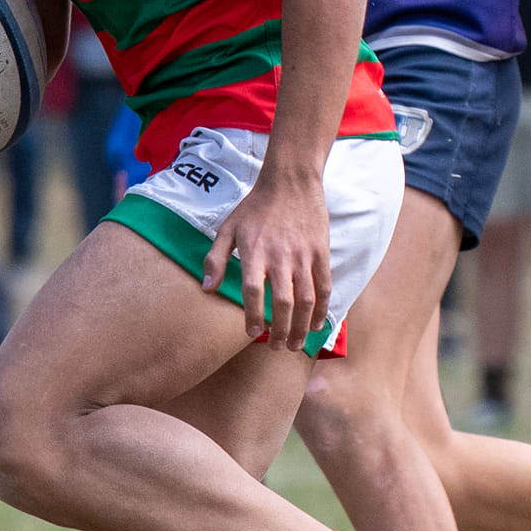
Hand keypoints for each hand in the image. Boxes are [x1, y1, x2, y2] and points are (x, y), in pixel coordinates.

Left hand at [202, 163, 331, 351]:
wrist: (290, 182)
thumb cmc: (256, 207)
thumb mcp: (228, 228)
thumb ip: (215, 258)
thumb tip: (206, 287)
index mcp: (255, 252)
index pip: (253, 291)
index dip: (253, 316)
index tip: (251, 333)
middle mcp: (280, 256)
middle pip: (282, 302)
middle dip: (280, 330)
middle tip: (276, 348)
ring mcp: (303, 255)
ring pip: (306, 299)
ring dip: (301, 327)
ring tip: (294, 344)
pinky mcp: (321, 252)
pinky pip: (324, 286)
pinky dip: (321, 308)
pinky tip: (316, 323)